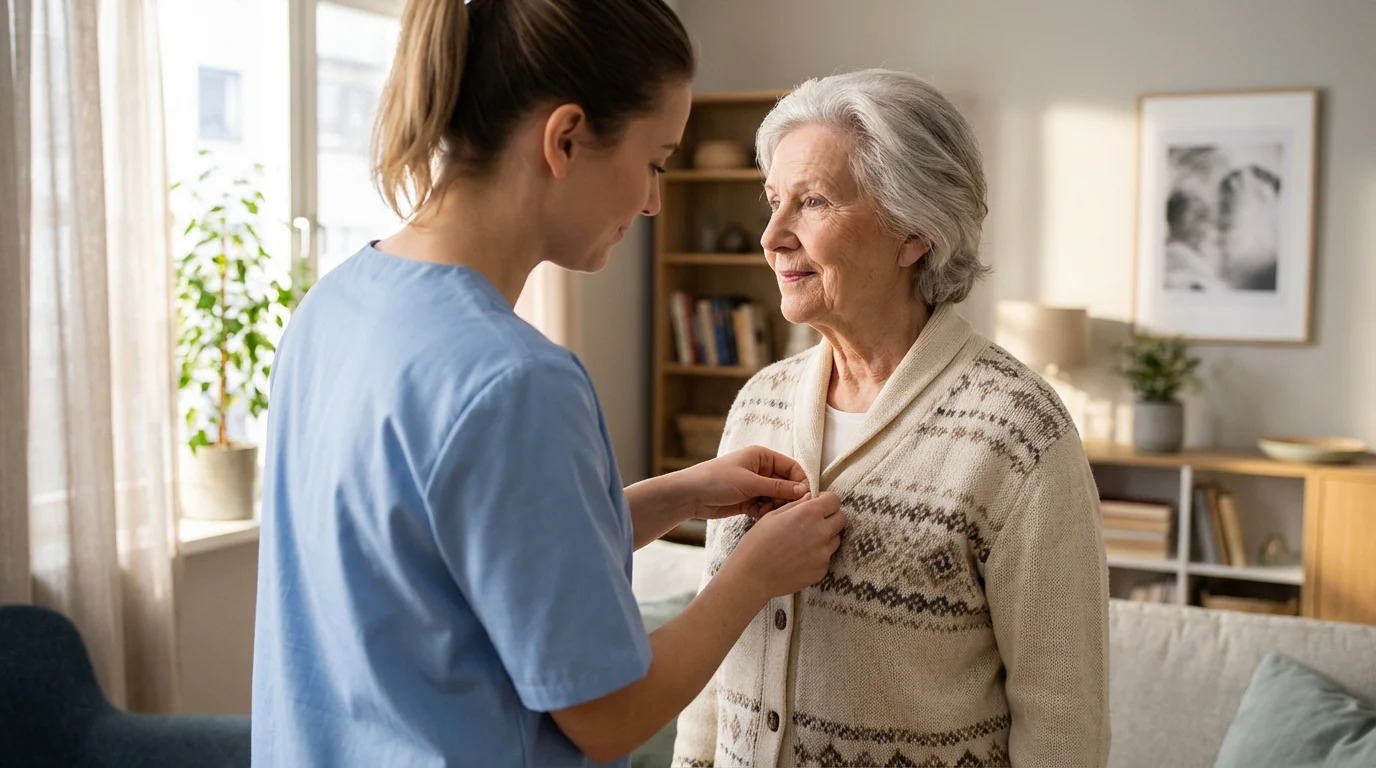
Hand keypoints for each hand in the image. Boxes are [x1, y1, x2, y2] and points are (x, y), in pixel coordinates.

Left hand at [681, 445, 809, 520]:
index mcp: (762, 456)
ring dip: (776, 507)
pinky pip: (766, 507)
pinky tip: (759, 516)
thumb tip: (804, 490)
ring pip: (777, 498)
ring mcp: (755, 486)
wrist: (690, 495)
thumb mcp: (749, 482)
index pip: (792, 468)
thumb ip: (777, 487)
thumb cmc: (716, 480)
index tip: (803, 498)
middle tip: (784, 509)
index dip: (800, 482)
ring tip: (768, 512)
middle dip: (787, 498)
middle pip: (786, 484)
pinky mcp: (749, 501)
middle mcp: (761, 470)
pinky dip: (766, 513)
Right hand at [727, 492, 844, 598]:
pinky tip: (800, 557)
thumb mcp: (773, 515)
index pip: (834, 500)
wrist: (752, 575)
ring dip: (826, 537)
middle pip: (840, 519)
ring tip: (804, 542)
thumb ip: (796, 505)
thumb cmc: (757, 543)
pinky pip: (827, 557)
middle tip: (813, 522)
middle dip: (830, 517)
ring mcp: (824, 553)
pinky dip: (818, 555)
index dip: (826, 500)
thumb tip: (810, 498)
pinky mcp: (822, 570)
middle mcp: (822, 532)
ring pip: (835, 539)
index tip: (818, 503)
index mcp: (809, 513)